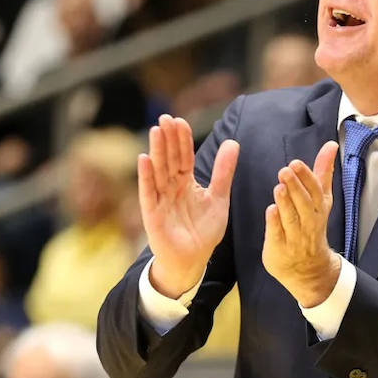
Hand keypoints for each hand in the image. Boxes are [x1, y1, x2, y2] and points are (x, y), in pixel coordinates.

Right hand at [139, 114, 238, 297]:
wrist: (193, 260)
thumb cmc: (203, 231)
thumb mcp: (219, 198)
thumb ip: (224, 171)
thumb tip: (233, 142)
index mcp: (186, 182)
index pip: (183, 156)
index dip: (182, 139)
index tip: (179, 121)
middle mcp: (170, 187)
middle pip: (169, 159)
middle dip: (168, 139)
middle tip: (166, 118)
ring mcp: (160, 199)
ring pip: (159, 171)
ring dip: (157, 151)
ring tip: (157, 130)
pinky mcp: (152, 214)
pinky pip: (148, 192)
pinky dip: (146, 176)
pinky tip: (144, 159)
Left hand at [262, 146, 340, 307]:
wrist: (309, 268)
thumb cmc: (312, 226)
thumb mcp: (321, 199)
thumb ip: (323, 172)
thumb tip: (331, 145)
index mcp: (319, 207)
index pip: (315, 190)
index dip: (306, 177)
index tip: (296, 163)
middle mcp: (309, 221)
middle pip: (304, 203)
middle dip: (296, 187)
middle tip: (285, 171)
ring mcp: (295, 236)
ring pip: (292, 218)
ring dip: (286, 202)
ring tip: (279, 187)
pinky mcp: (280, 248)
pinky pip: (278, 234)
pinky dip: (275, 223)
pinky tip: (270, 211)